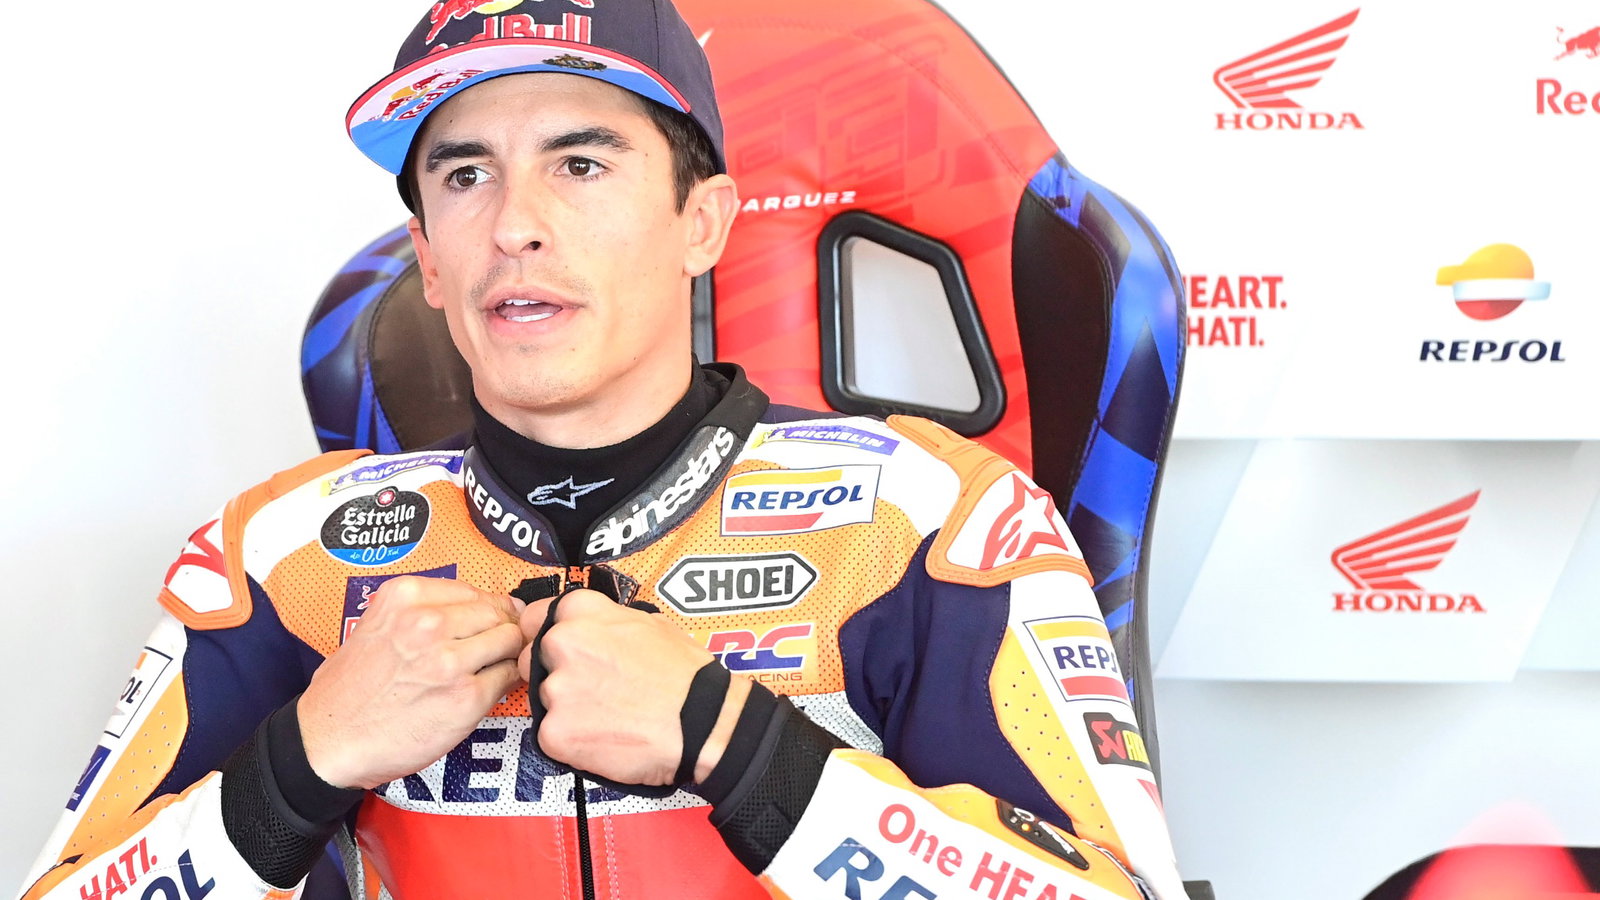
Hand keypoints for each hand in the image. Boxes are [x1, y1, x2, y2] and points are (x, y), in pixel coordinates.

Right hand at [299, 576, 526, 788]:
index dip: (489, 609)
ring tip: (493, 669)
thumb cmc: (348, 691)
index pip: (475, 591)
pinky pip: (509, 677)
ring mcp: (450, 661)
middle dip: (504, 630)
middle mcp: (429, 622)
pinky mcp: (467, 698)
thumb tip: (482, 608)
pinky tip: (489, 690)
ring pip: (510, 642)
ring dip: (508, 655)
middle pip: (497, 613)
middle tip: (498, 648)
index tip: (492, 621)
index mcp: (406, 596)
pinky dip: (507, 682)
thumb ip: (422, 611)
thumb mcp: (375, 625)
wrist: (328, 742)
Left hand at [518, 589, 749, 785]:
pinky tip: (605, 738)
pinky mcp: (555, 733)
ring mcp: (556, 690)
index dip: (546, 638)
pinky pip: (551, 737)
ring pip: (544, 702)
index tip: (560, 653)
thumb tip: (594, 627)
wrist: (703, 723)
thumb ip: (606, 622)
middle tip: (592, 691)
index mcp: (581, 611)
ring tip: (607, 718)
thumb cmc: (686, 675)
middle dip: (554, 675)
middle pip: (530, 661)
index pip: (534, 619)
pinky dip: (572, 742)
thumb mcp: (649, 622)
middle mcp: (561, 643)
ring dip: (566, 710)